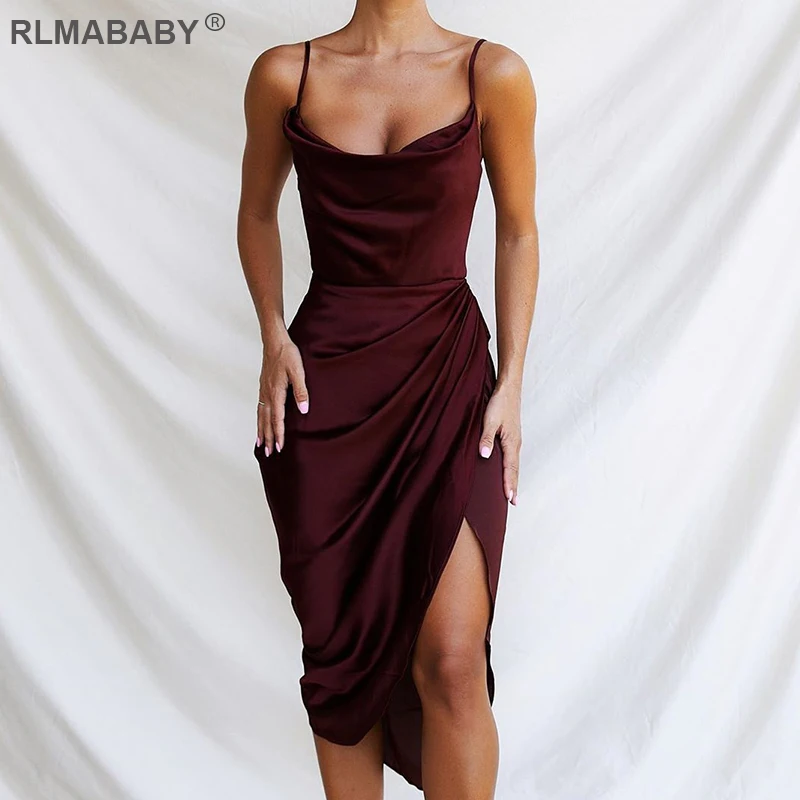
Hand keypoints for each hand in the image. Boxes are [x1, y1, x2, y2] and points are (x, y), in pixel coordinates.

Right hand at [257, 336, 308, 454]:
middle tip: (268, 454)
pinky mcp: (263, 387)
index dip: (279, 434)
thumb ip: (301, 391)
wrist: (274, 341)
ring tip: (260, 444)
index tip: (280, 447)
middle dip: (268, 438)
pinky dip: (259, 419)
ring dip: (261, 431)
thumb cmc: (287, 354)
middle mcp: (267, 394)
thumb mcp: (298, 371)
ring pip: (260, 416)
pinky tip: (260, 422)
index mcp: (276, 392)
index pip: (278, 418)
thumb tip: (304, 410)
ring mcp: (263, 391)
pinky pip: (259, 408)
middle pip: (266, 421)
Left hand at [478, 381, 520, 504]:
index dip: (509, 484)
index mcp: (512, 442)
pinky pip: (512, 457)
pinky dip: (511, 468)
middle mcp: (516, 443)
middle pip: (515, 469)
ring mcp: (515, 440)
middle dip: (514, 486)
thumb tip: (484, 456)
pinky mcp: (512, 436)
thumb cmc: (500, 403)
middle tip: (514, 502)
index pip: (510, 468)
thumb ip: (486, 438)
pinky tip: (508, 471)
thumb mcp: (489, 420)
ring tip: (512, 492)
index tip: (510, 498)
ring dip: (513, 478)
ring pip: (514, 464)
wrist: (509, 388)